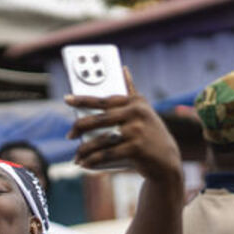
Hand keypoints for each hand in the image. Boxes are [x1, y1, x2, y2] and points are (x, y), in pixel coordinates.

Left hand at [66, 67, 181, 178]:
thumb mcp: (144, 111)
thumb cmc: (150, 134)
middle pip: (99, 119)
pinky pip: (107, 154)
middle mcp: (136, 114)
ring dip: (85, 149)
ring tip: (76, 156)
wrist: (167, 161)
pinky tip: (84, 164)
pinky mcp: (136, 149)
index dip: (83, 99)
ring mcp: (137, 131)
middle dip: (80, 127)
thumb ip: (132, 91)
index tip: (67, 99)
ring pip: (102, 139)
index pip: (104, 100)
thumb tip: (123, 68)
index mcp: (135, 102)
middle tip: (69, 135)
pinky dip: (93, 161)